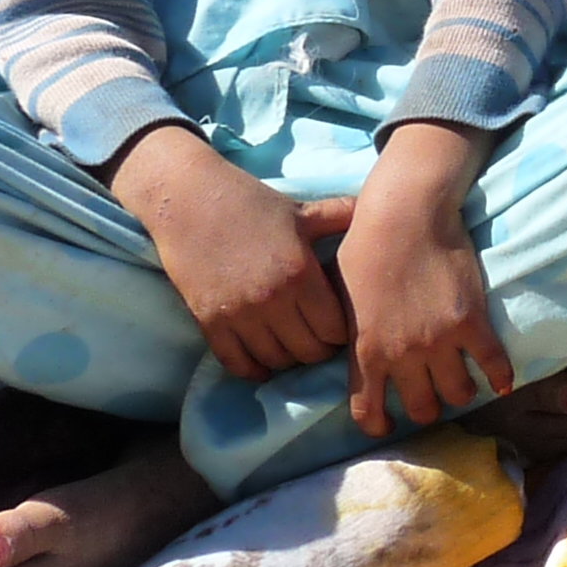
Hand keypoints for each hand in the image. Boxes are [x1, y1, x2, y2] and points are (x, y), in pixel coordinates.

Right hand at [110, 124, 351, 380]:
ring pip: (276, 362)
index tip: (339, 324)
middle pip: (309, 352)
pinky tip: (262, 358)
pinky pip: (238, 364)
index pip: (336, 330)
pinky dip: (254, 368)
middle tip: (317, 338)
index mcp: (300, 274)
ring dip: (287, 359)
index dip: (342, 332)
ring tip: (291, 344)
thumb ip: (340, 216)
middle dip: (318, 349)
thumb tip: (378, 209)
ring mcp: (238, 315)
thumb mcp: (301, 209)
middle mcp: (272, 300)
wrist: (187, 198)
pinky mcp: (209, 322)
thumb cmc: (249, 202)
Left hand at [328, 121, 510, 434]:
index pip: (368, 410)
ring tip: (462, 381)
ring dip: (460, 392)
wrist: (405, 212)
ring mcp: (439, 340)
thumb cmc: (364, 245)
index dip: (378, 424)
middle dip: (426, 407)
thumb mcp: (339, 295)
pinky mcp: (471, 322)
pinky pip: (493, 364)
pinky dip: (500, 376)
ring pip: (458, 393)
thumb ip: (346, 331)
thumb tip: (343, 353)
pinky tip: (502, 380)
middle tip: (430, 395)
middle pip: (422, 408)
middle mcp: (402, 354)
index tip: (386, 424)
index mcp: (365, 349)